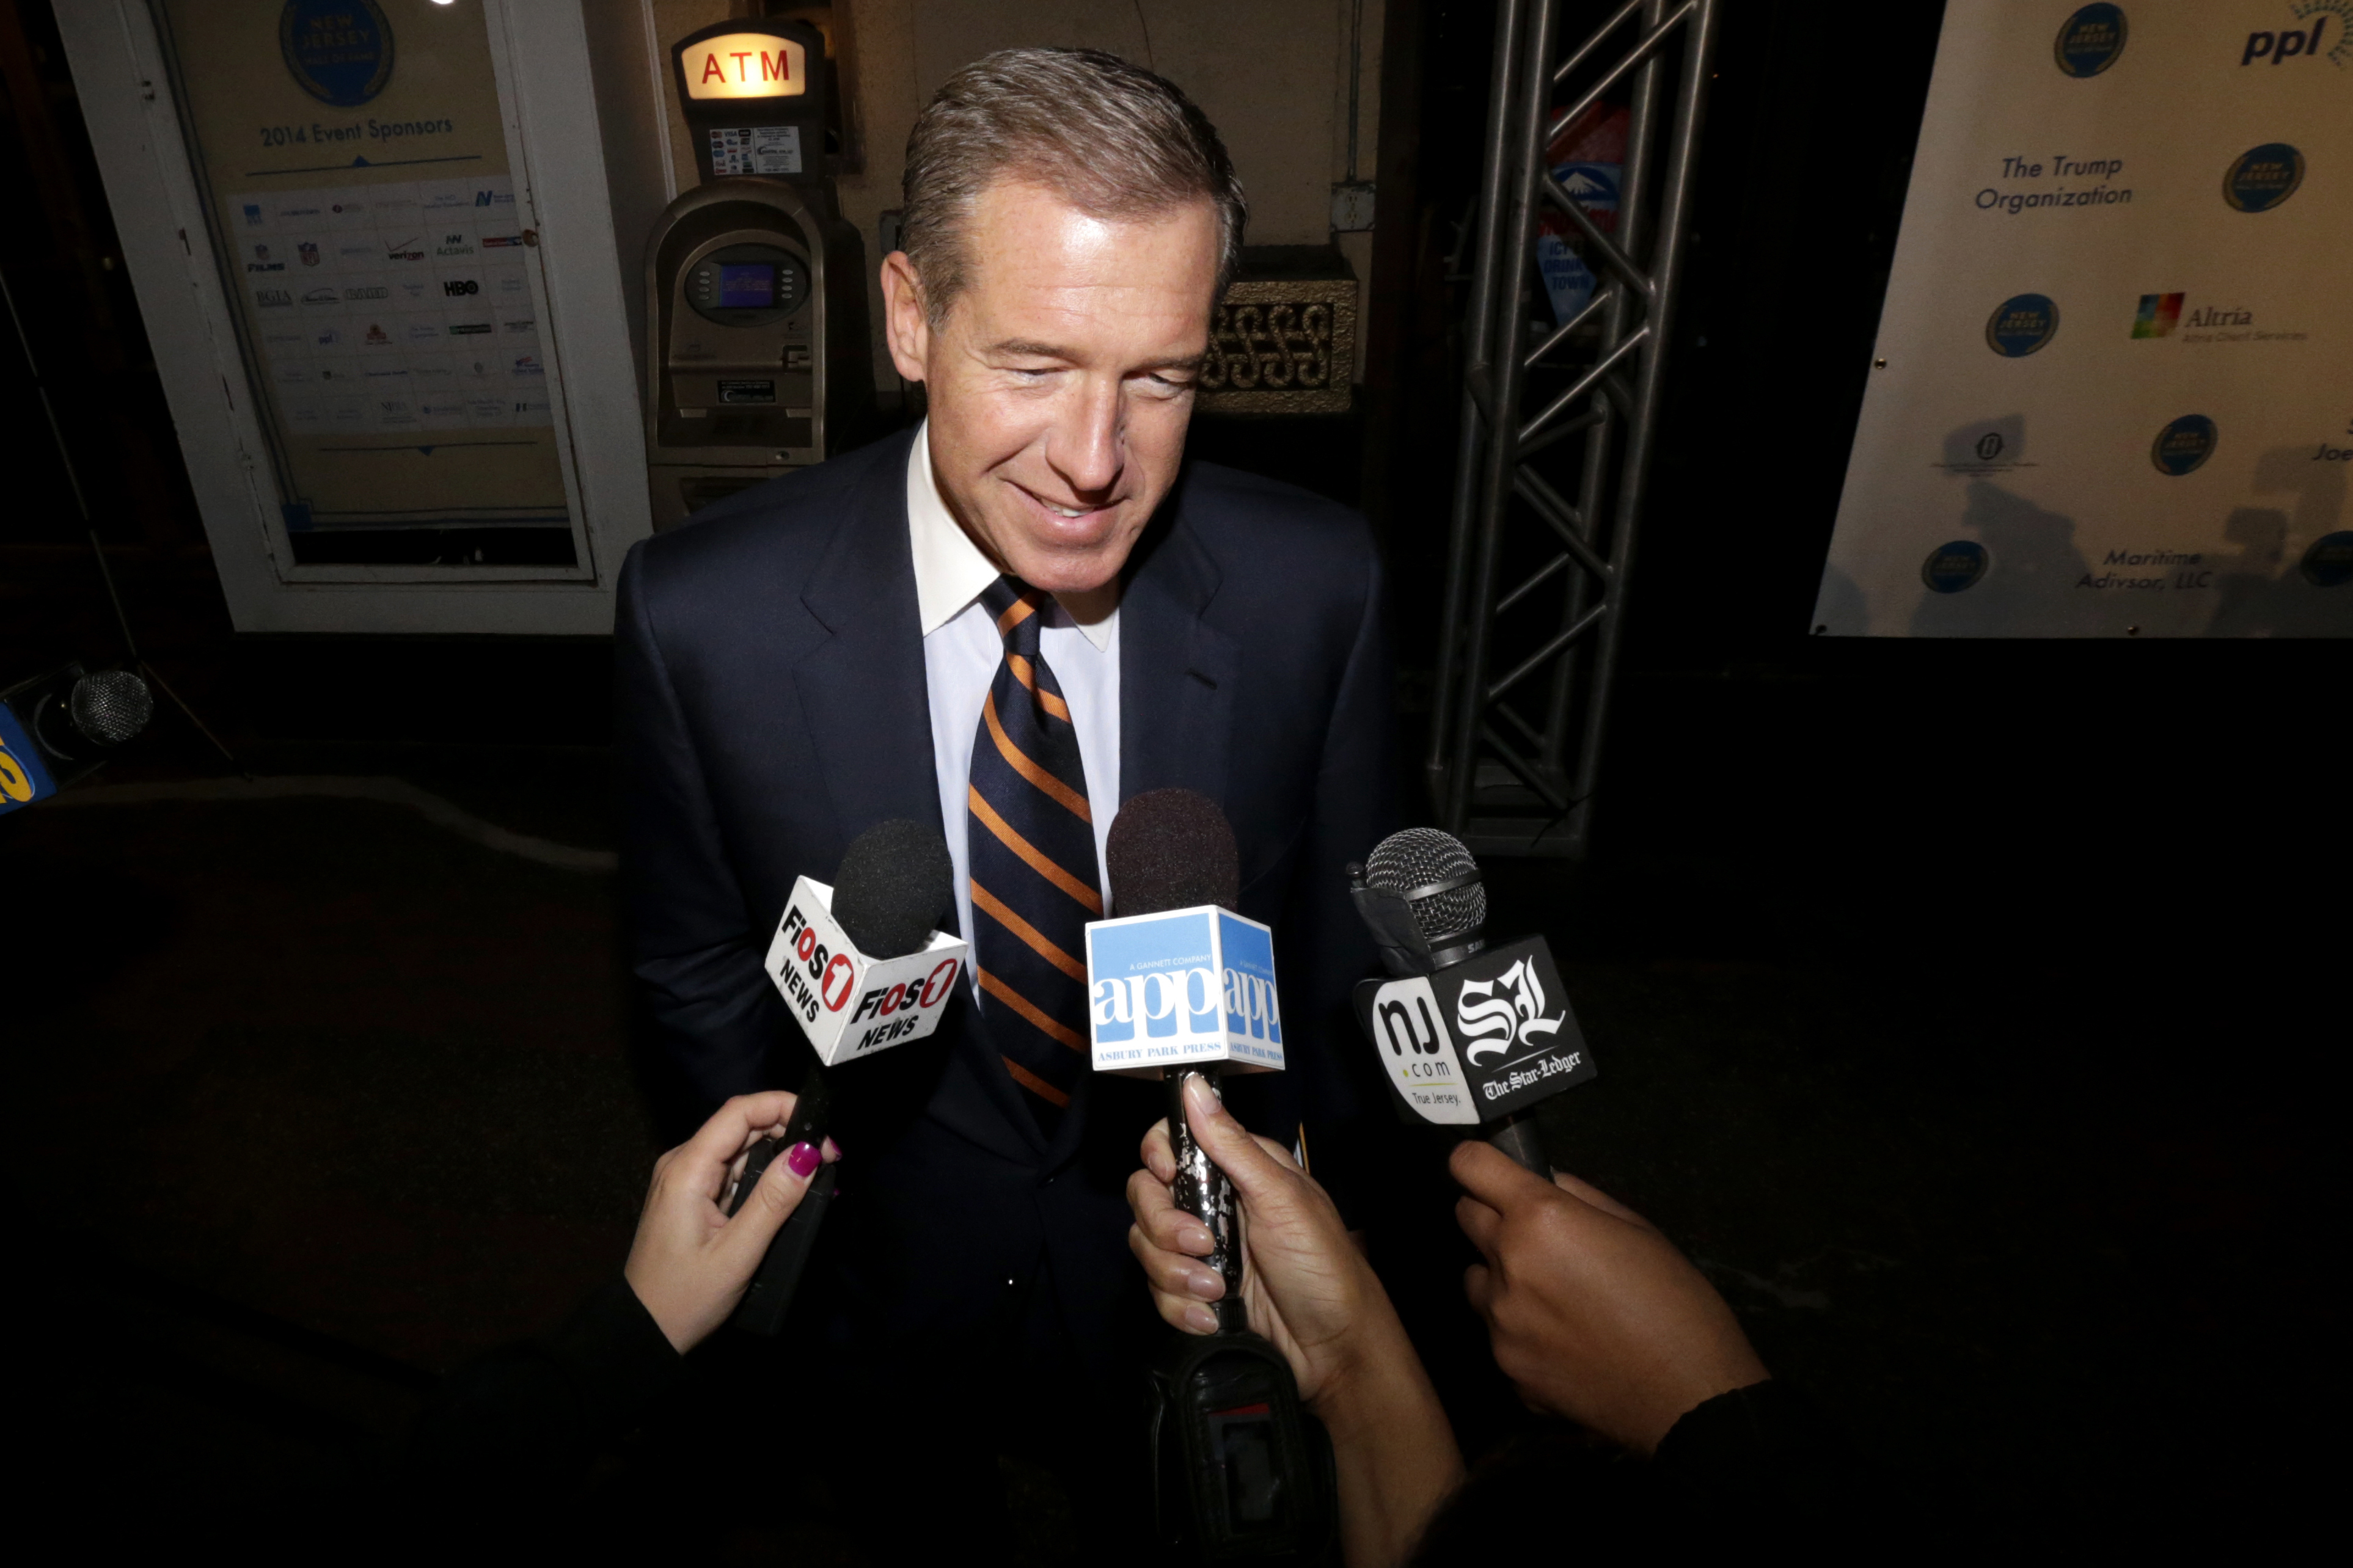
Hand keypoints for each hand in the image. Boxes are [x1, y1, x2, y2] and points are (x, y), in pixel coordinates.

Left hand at [623, 1092, 840, 1353]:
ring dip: (778, 1157)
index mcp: (687, 1169)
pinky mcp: (690, 1196)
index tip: (823, 1134)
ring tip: (815, 1179)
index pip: (739, 1112)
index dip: (785, 1109)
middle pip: (742, 1126)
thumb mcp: (737, 1253)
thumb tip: (808, 1153)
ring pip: (739, 1148)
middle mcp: (682, 1164)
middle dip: (789, 1134)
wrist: (644, 1331)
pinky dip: (762, 1176)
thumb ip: (773, 1201)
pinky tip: (786, 1193)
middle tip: (828, 1162)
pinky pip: (730, 1171)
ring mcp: (683, 1179)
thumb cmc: (685, 1298)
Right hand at [1128, 1077, 1379, 1403]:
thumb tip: (1194, 1084)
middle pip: (1146, 1196)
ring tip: (1219, 1292)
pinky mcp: (1195, 1291)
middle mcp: (1213, 1203)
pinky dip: (1182, 1308)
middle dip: (1166, 1228)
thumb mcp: (1281, 1197)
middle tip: (1204, 1245)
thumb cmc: (1322, 1264)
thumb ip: (1232, 1144)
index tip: (1168, 1176)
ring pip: (1146, 1246)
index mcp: (1236, 1169)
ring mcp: (1202, 1249)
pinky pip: (1158, 1290)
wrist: (1334, 1346)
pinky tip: (1215, 1316)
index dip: (1158, 1156)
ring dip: (1176, 1274)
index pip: (1172, 1141)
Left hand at [1453, 1141, 1765, 1452]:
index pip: (1469, 1165)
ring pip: (1477, 1279)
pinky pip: (1498, 1333)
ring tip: (1554, 1300)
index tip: (1490, 1170)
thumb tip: (1546, 1182)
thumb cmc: (1678, 1305)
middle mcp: (1507, 1265)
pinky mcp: (1505, 1368)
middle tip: (1539, 1237)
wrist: (1689, 1400)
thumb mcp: (1639, 1230)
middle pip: (1466, 1217)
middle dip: (1493, 1216)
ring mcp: (1500, 1322)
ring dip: (1501, 1277)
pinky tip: (1565, 1346)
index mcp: (1540, 1220)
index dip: (1478, 1161)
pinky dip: (1520, 1331)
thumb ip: (1581, 1198)